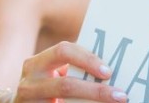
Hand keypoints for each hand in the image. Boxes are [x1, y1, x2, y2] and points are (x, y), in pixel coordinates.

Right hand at [13, 41, 127, 101]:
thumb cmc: (45, 87)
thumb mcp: (52, 74)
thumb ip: (73, 69)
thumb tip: (113, 72)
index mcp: (36, 63)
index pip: (64, 51)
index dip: (88, 59)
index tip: (109, 71)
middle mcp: (29, 82)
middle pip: (66, 85)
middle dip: (95, 91)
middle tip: (120, 95)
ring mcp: (28, 101)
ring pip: (64, 101)